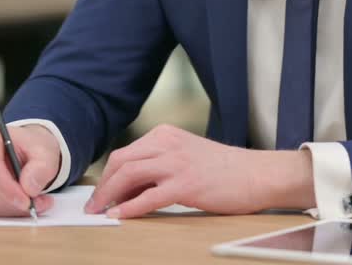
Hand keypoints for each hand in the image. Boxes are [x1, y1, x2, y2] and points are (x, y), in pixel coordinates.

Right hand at [0, 120, 61, 216]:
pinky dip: (3, 211)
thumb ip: (42, 166)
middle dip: (10, 201)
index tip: (26, 200)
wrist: (26, 151)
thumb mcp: (45, 152)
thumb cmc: (31, 148)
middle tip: (35, 203)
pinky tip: (18, 203)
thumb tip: (29, 186)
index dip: (7, 188)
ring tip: (32, 201)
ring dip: (8, 208)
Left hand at [84, 124, 315, 218]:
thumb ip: (159, 166)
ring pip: (129, 175)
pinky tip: (121, 216)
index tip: (100, 194)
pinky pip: (149, 196)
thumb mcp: (187, 156)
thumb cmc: (225, 170)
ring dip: (110, 196)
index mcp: (166, 135)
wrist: (257, 174)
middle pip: (121, 162)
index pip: (125, 153)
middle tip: (94, 206)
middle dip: (103, 186)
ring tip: (102, 212)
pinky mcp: (186, 184)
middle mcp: (167, 144)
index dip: (107, 176)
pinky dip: (130, 207)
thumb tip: (130, 189)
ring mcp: (177, 163)